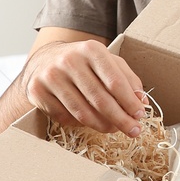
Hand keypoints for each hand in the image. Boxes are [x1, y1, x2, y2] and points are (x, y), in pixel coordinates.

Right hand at [23, 40, 144, 136]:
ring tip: (114, 129)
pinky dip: (81, 124)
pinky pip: (66, 117)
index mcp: (91, 49)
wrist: (44, 60)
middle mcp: (69, 61)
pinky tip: (90, 122)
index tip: (140, 116)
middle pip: (100, 100)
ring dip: (103, 126)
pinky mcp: (38, 92)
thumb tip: (141, 102)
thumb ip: (127, 79)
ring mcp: (51, 76)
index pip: (115, 82)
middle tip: (133, 131)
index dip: (130, 102)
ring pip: (83, 112)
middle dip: (121, 119)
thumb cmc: (83, 63)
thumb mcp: (107, 62)